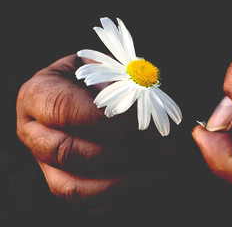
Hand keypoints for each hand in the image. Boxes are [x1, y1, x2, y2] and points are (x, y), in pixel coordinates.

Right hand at [16, 54, 174, 209]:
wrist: (84, 93)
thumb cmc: (97, 77)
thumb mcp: (104, 67)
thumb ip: (117, 81)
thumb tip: (141, 105)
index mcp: (37, 95)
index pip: (67, 110)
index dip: (108, 121)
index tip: (144, 126)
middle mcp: (33, 133)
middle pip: (69, 153)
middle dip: (122, 154)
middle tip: (161, 149)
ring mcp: (44, 163)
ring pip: (75, 188)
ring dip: (124, 181)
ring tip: (161, 168)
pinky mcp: (62, 183)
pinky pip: (88, 202)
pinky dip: (121, 196)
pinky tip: (149, 179)